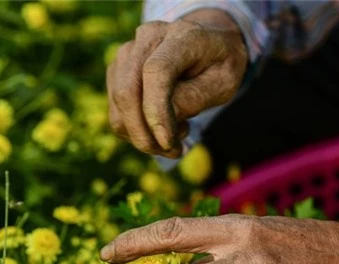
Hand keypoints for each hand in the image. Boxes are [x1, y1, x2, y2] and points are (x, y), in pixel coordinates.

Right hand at [106, 10, 247, 156]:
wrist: (208, 49)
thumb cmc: (219, 67)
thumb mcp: (222, 84)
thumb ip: (194, 98)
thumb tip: (161, 121)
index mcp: (180, 35)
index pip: (156, 71)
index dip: (157, 111)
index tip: (168, 143)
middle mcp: (146, 39)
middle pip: (127, 91)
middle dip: (145, 134)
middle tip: (172, 152)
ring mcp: (126, 54)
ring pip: (118, 107)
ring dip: (143, 136)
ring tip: (176, 136)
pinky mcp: (117, 72)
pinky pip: (116, 112)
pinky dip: (136, 131)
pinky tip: (163, 127)